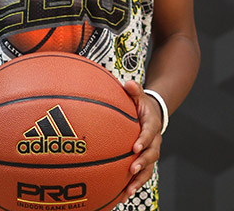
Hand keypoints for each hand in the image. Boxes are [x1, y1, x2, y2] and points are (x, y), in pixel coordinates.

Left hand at [121, 81, 162, 203]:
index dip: (144, 140)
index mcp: (152, 124)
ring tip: (128, 189)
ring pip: (149, 168)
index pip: (150, 132)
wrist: (152, 113)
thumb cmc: (141, 104)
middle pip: (152, 154)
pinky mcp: (146, 160)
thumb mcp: (139, 94)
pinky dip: (134, 183)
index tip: (136, 147)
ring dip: (139, 179)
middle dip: (143, 162)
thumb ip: (134, 90)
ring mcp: (152, 152)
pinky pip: (142, 173)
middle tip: (132, 168)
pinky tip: (123, 194)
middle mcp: (155, 141)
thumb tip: (128, 84)